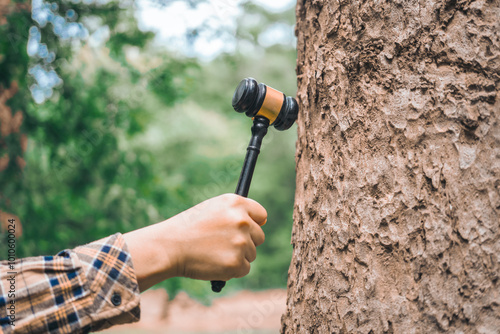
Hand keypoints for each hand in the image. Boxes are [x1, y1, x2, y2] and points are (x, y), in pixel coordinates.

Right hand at [123, 194, 266, 291]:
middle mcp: (242, 220)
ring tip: (214, 252)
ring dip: (237, 256)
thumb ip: (236, 212)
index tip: (246, 230)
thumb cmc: (188, 227)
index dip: (254, 223)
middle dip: (246, 242)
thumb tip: (262, 222)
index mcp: (235, 203)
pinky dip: (232, 270)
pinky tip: (214, 263)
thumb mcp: (212, 209)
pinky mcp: (236, 263)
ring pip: (251, 254)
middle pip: (259, 236)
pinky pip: (244, 269)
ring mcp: (240, 242)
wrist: (169, 247)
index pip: (261, 214)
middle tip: (224, 244)